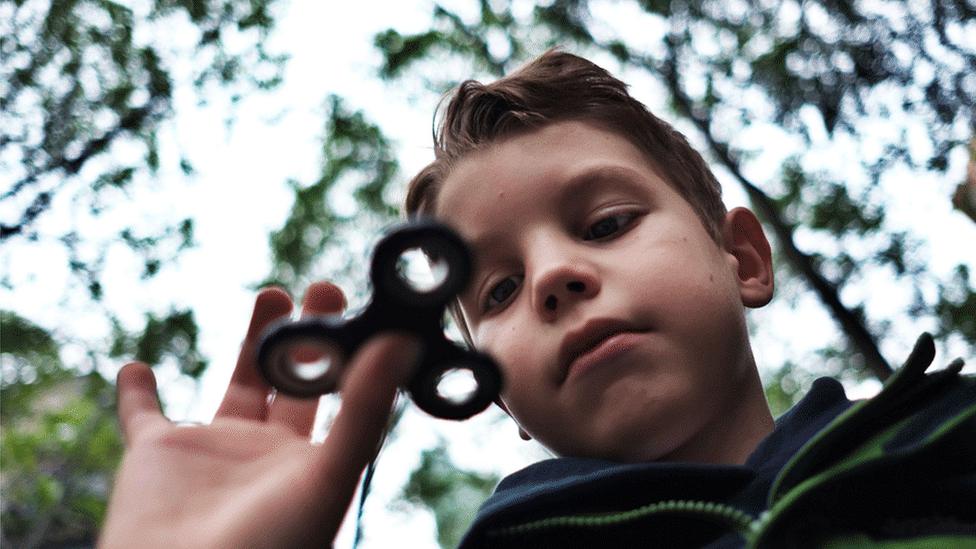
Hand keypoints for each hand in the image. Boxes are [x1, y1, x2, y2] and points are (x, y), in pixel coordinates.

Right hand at [99, 282, 418, 548]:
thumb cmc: (272, 546)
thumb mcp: (329, 474)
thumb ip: (364, 409)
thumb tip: (401, 342)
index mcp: (308, 460)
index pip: (338, 394)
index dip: (350, 353)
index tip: (365, 309)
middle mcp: (264, 452)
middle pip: (292, 379)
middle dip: (307, 335)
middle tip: (325, 287)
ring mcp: (210, 453)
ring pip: (236, 383)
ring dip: (250, 341)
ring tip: (273, 294)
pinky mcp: (154, 458)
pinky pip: (142, 416)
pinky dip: (137, 393)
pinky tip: (136, 367)